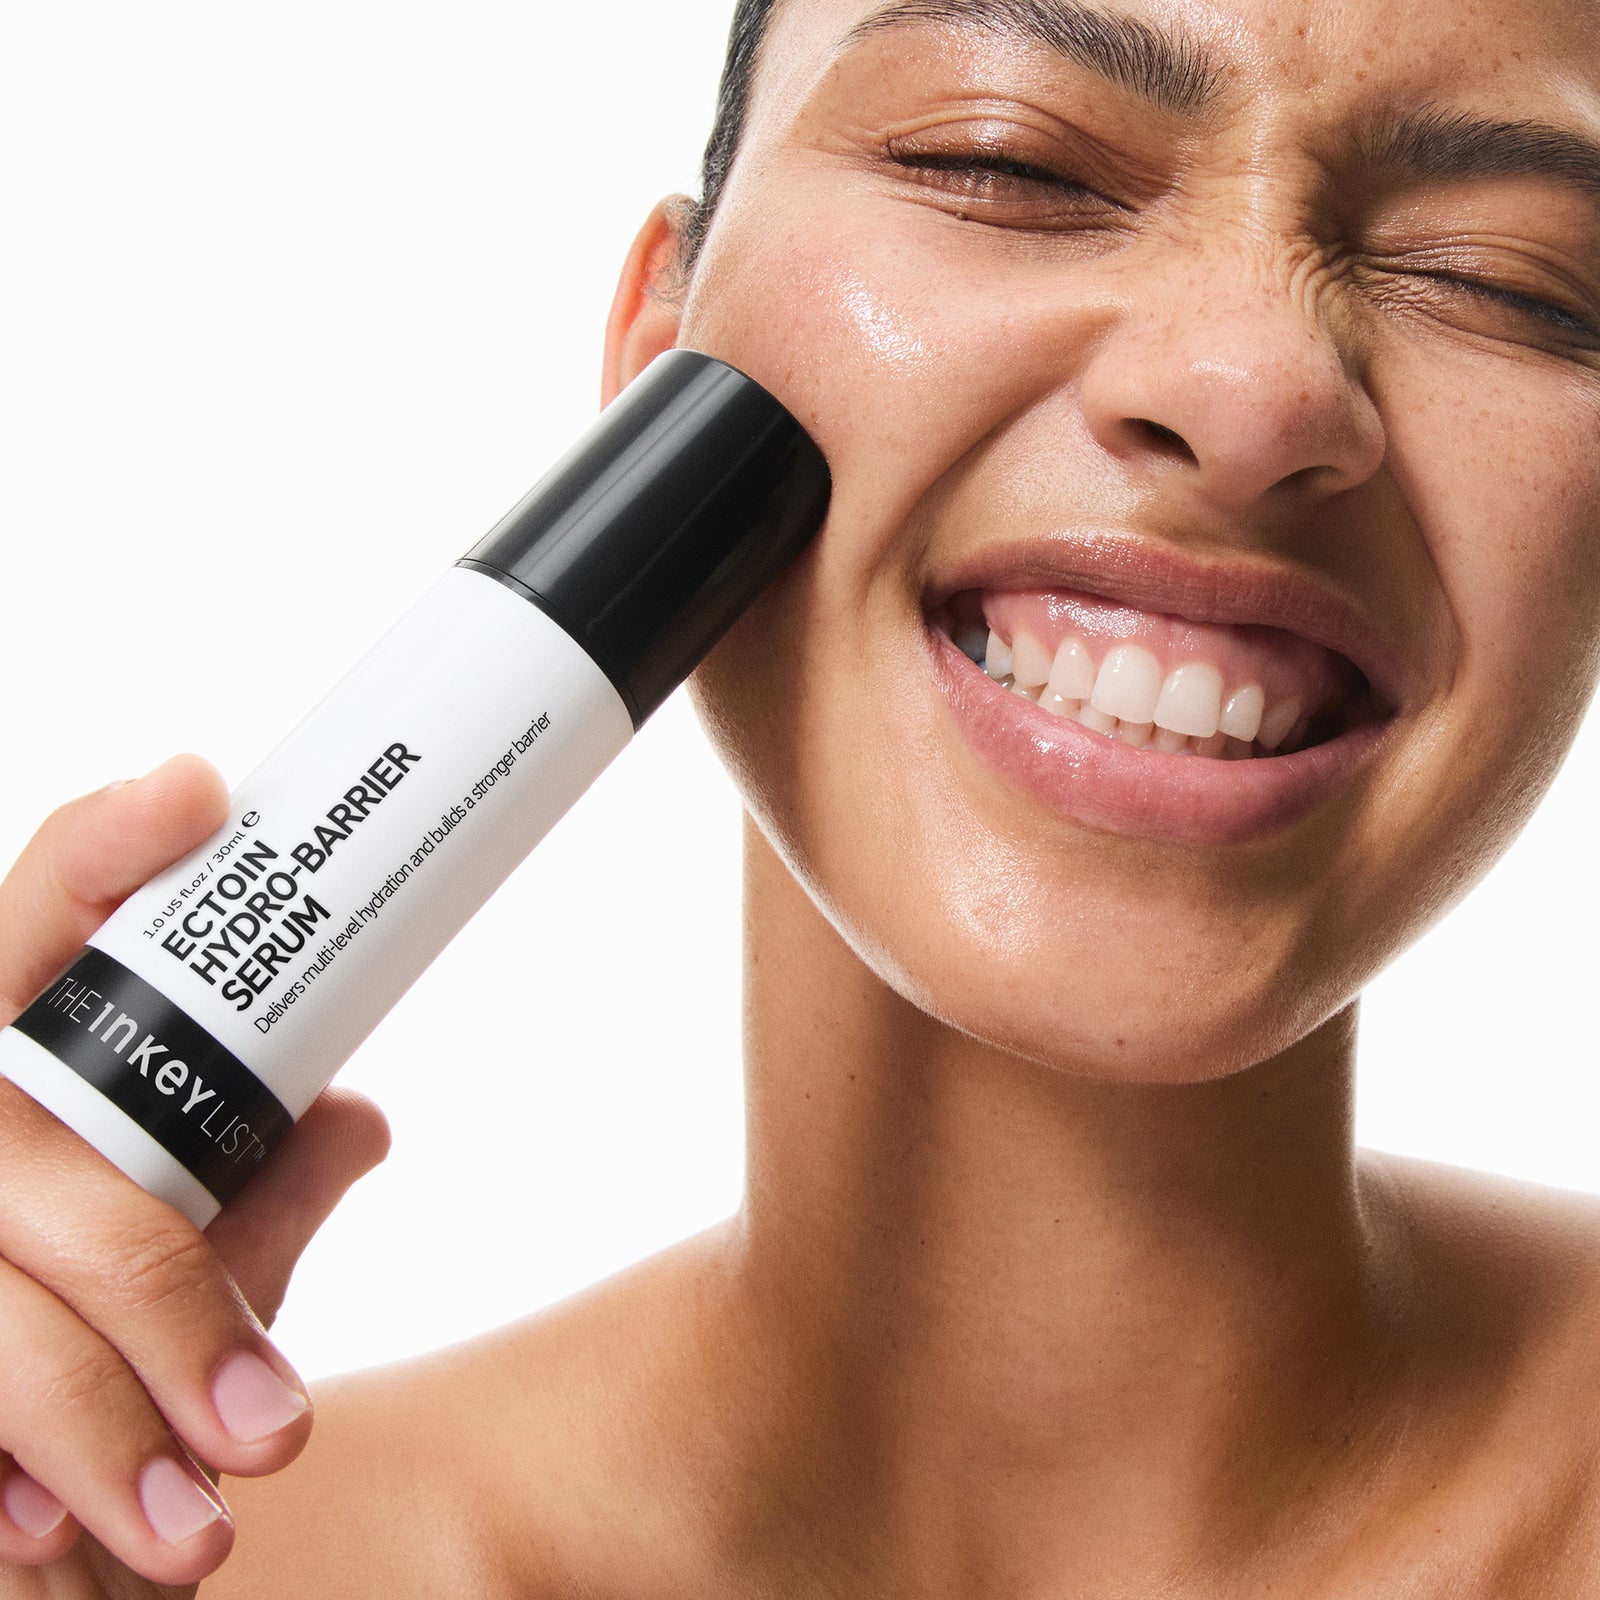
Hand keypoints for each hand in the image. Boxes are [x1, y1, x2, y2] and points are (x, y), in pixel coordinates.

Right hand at [0, 757, 389, 1594]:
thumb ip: (261, 1171)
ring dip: (96, 1438)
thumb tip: (359, 1119)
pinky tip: (93, 1563)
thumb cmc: (115, 1300)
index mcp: (22, 1047)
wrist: (36, 1438)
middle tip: (277, 1424)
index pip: (38, 907)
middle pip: (39, 1172)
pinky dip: (36, 1510)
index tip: (198, 787)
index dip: (103, 848)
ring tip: (198, 1536)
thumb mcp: (198, 1225)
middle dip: (159, 1300)